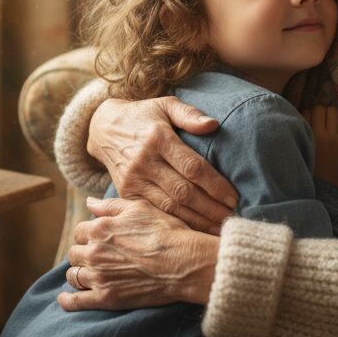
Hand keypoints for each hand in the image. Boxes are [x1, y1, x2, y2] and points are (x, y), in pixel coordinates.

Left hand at [59, 197, 218, 310]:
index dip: (87, 235)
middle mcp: (94, 252)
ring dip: (78, 273)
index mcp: (100, 228)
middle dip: (82, 254)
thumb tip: (89, 203)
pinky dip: (67, 300)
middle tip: (94, 257)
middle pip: (74, 253)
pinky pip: (76, 301)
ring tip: (86, 274)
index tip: (96, 239)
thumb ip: (110, 206)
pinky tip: (64, 298)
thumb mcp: (140, 208)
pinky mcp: (106, 298)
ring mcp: (99, 276)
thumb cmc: (166, 232)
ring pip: (73, 275)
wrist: (184, 263)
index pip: (80, 231)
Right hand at [88, 96, 237, 232]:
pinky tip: (195, 231)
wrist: (104, 128)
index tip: (234, 197)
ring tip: (219, 230)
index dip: (215, 185)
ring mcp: (133, 180)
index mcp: (158, 138)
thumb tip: (213, 125)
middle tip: (233, 218)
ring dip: (197, 221)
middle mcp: (144, 161)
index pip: (192, 167)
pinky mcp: (126, 193)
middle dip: (211, 208)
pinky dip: (176, 224)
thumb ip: (190, 114)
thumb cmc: (144, 116)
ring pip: (170, 207)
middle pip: (183, 192)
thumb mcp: (165, 105)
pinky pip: (155, 212)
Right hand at [302, 104, 337, 187]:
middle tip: (321, 119)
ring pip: (334, 112)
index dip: (307, 113)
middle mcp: (319, 133)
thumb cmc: (307, 173)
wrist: (323, 190)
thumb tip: (302, 122)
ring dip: (332, 114)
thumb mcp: (299, 150)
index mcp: (304, 136)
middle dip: (320, 111)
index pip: (305, 112)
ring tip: (331, 123)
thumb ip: (300, 136)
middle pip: (320, 108)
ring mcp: (334, 138)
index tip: (309, 119)